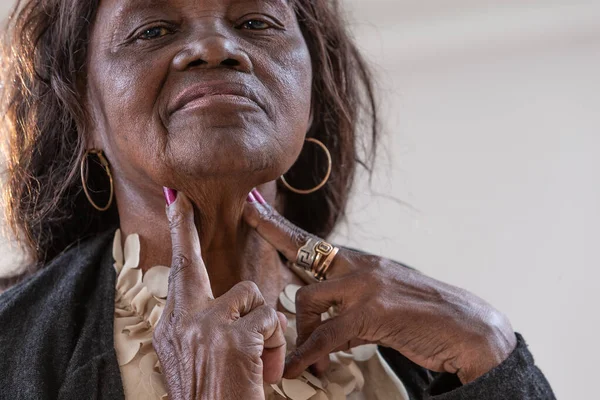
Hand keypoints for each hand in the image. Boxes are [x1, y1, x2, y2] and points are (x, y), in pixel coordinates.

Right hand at [153, 191, 287, 399]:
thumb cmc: (212, 397)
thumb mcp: (192, 361)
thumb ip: (201, 327)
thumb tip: (227, 300)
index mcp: (172, 330)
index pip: (175, 276)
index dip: (177, 237)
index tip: (176, 204)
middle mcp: (181, 323)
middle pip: (188, 263)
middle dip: (183, 228)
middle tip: (180, 200)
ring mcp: (206, 327)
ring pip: (250, 295)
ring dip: (262, 326)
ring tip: (255, 359)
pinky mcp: (234, 337)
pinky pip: (269, 319)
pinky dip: (274, 344)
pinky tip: (263, 370)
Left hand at [243, 192, 516, 384]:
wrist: (469, 327)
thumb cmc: (424, 315)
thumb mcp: (384, 297)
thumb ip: (350, 300)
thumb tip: (321, 315)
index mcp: (362, 262)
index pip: (313, 241)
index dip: (279, 224)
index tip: (252, 204)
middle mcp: (361, 266)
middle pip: (303, 251)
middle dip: (273, 239)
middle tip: (249, 225)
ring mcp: (367, 286)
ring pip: (308, 300)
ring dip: (299, 332)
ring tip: (303, 355)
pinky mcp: (375, 312)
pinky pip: (326, 335)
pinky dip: (308, 354)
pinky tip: (299, 367)